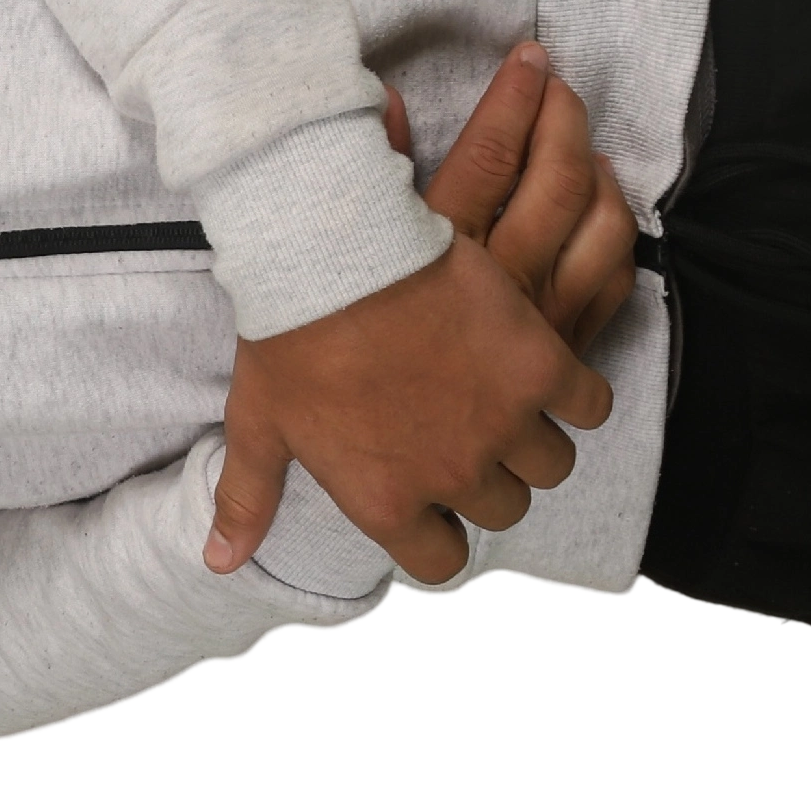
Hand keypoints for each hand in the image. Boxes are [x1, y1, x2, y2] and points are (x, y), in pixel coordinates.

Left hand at [205, 42, 617, 586]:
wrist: (332, 249)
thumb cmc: (287, 332)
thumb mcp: (258, 422)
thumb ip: (249, 498)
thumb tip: (221, 561)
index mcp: (386, 501)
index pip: (440, 561)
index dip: (438, 531)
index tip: (433, 498)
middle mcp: (452, 474)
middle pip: (503, 508)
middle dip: (489, 479)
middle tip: (466, 430)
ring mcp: (503, 423)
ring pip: (551, 465)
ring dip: (535, 439)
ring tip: (506, 400)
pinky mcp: (540, 367)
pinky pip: (589, 404)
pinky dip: (576, 392)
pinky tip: (545, 368)